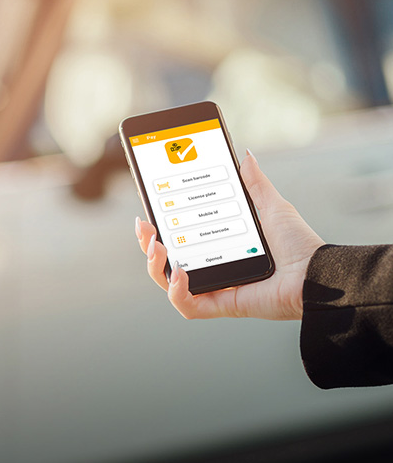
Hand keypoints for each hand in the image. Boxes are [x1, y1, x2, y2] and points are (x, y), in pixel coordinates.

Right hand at [135, 151, 324, 320]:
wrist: (316, 273)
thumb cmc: (299, 245)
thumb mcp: (272, 206)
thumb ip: (254, 184)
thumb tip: (245, 156)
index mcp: (219, 248)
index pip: (179, 240)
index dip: (158, 229)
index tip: (148, 212)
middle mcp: (212, 269)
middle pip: (165, 263)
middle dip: (147, 245)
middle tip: (146, 227)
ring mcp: (213, 289)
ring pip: (168, 285)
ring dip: (154, 267)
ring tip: (157, 247)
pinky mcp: (219, 306)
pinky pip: (186, 306)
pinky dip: (177, 292)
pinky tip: (181, 273)